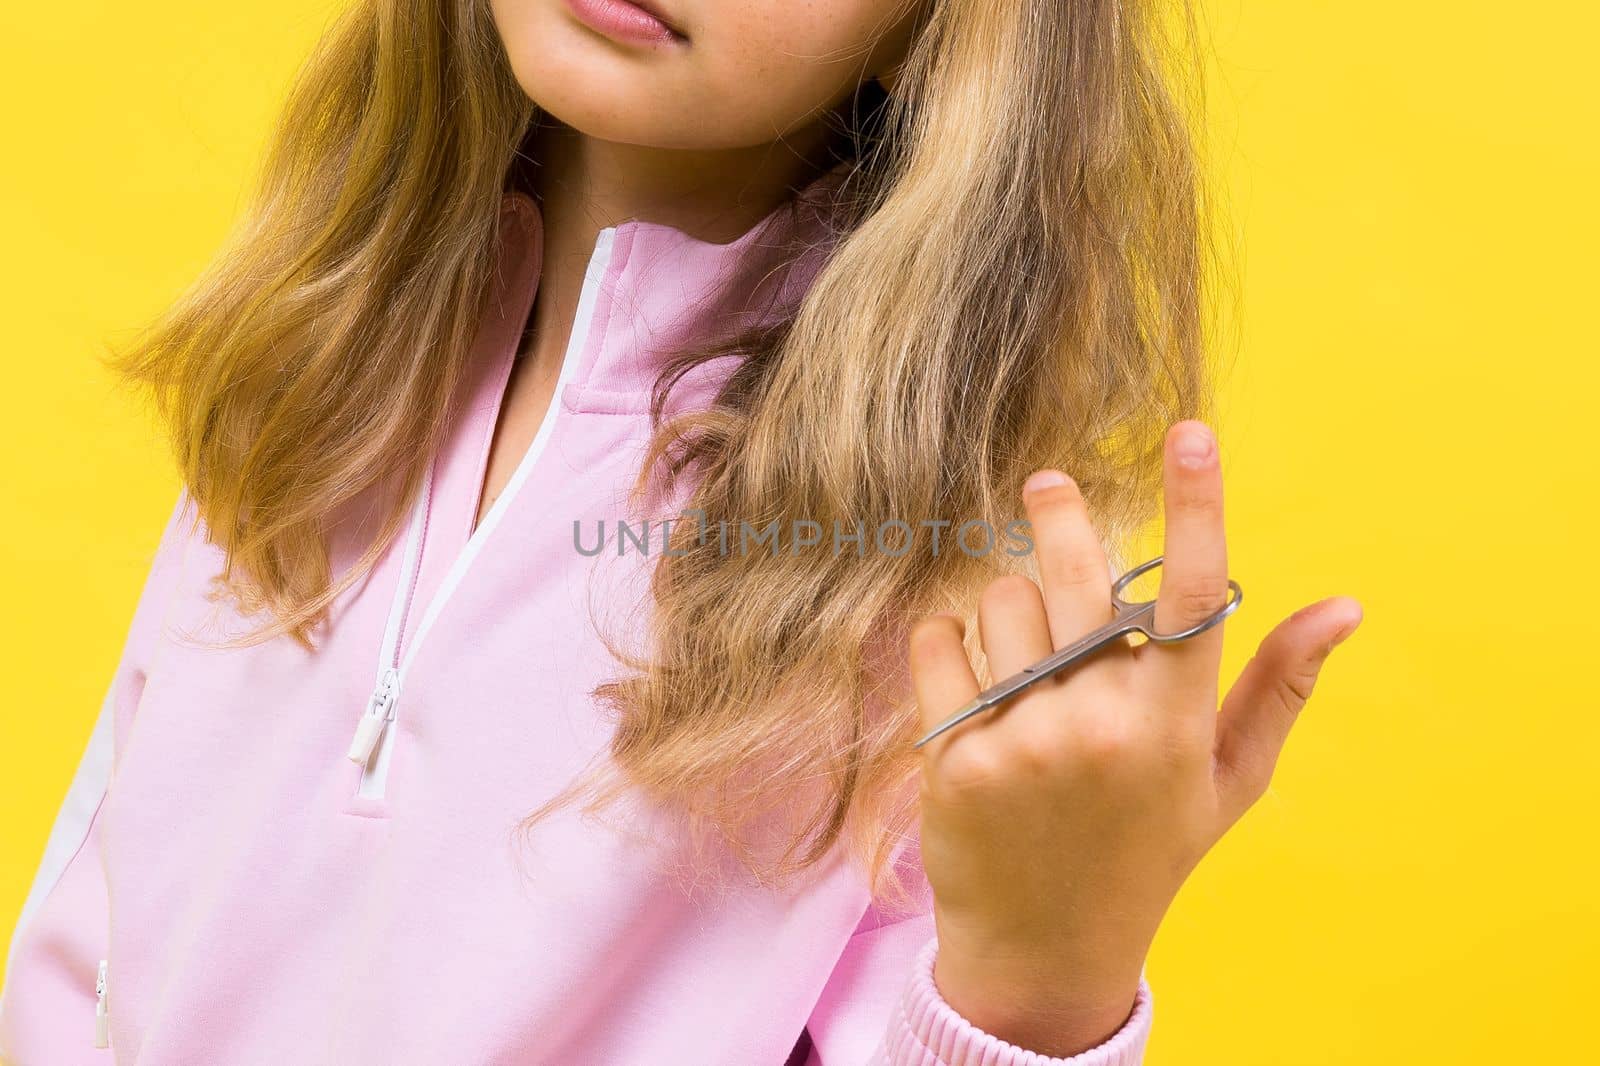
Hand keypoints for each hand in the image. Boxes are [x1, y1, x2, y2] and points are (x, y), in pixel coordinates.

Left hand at [909, 420, 1362, 1056]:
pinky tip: (969, 677)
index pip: (1198, 594)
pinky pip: (936, 643)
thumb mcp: (1227, 782)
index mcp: (1177, 723)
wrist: (1045, 946)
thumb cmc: (1146, 848)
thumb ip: (1279, 688)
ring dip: (1006, 608)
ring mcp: (1025, 740)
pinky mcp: (954, 755)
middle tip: (1047, 483)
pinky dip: (945, 642)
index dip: (1199, 505)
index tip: (1193, 432)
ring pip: (999, 602)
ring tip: (1023, 656)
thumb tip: (1343, 605)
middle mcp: (1104, 724)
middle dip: (1057, 513)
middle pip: (1075, 573)